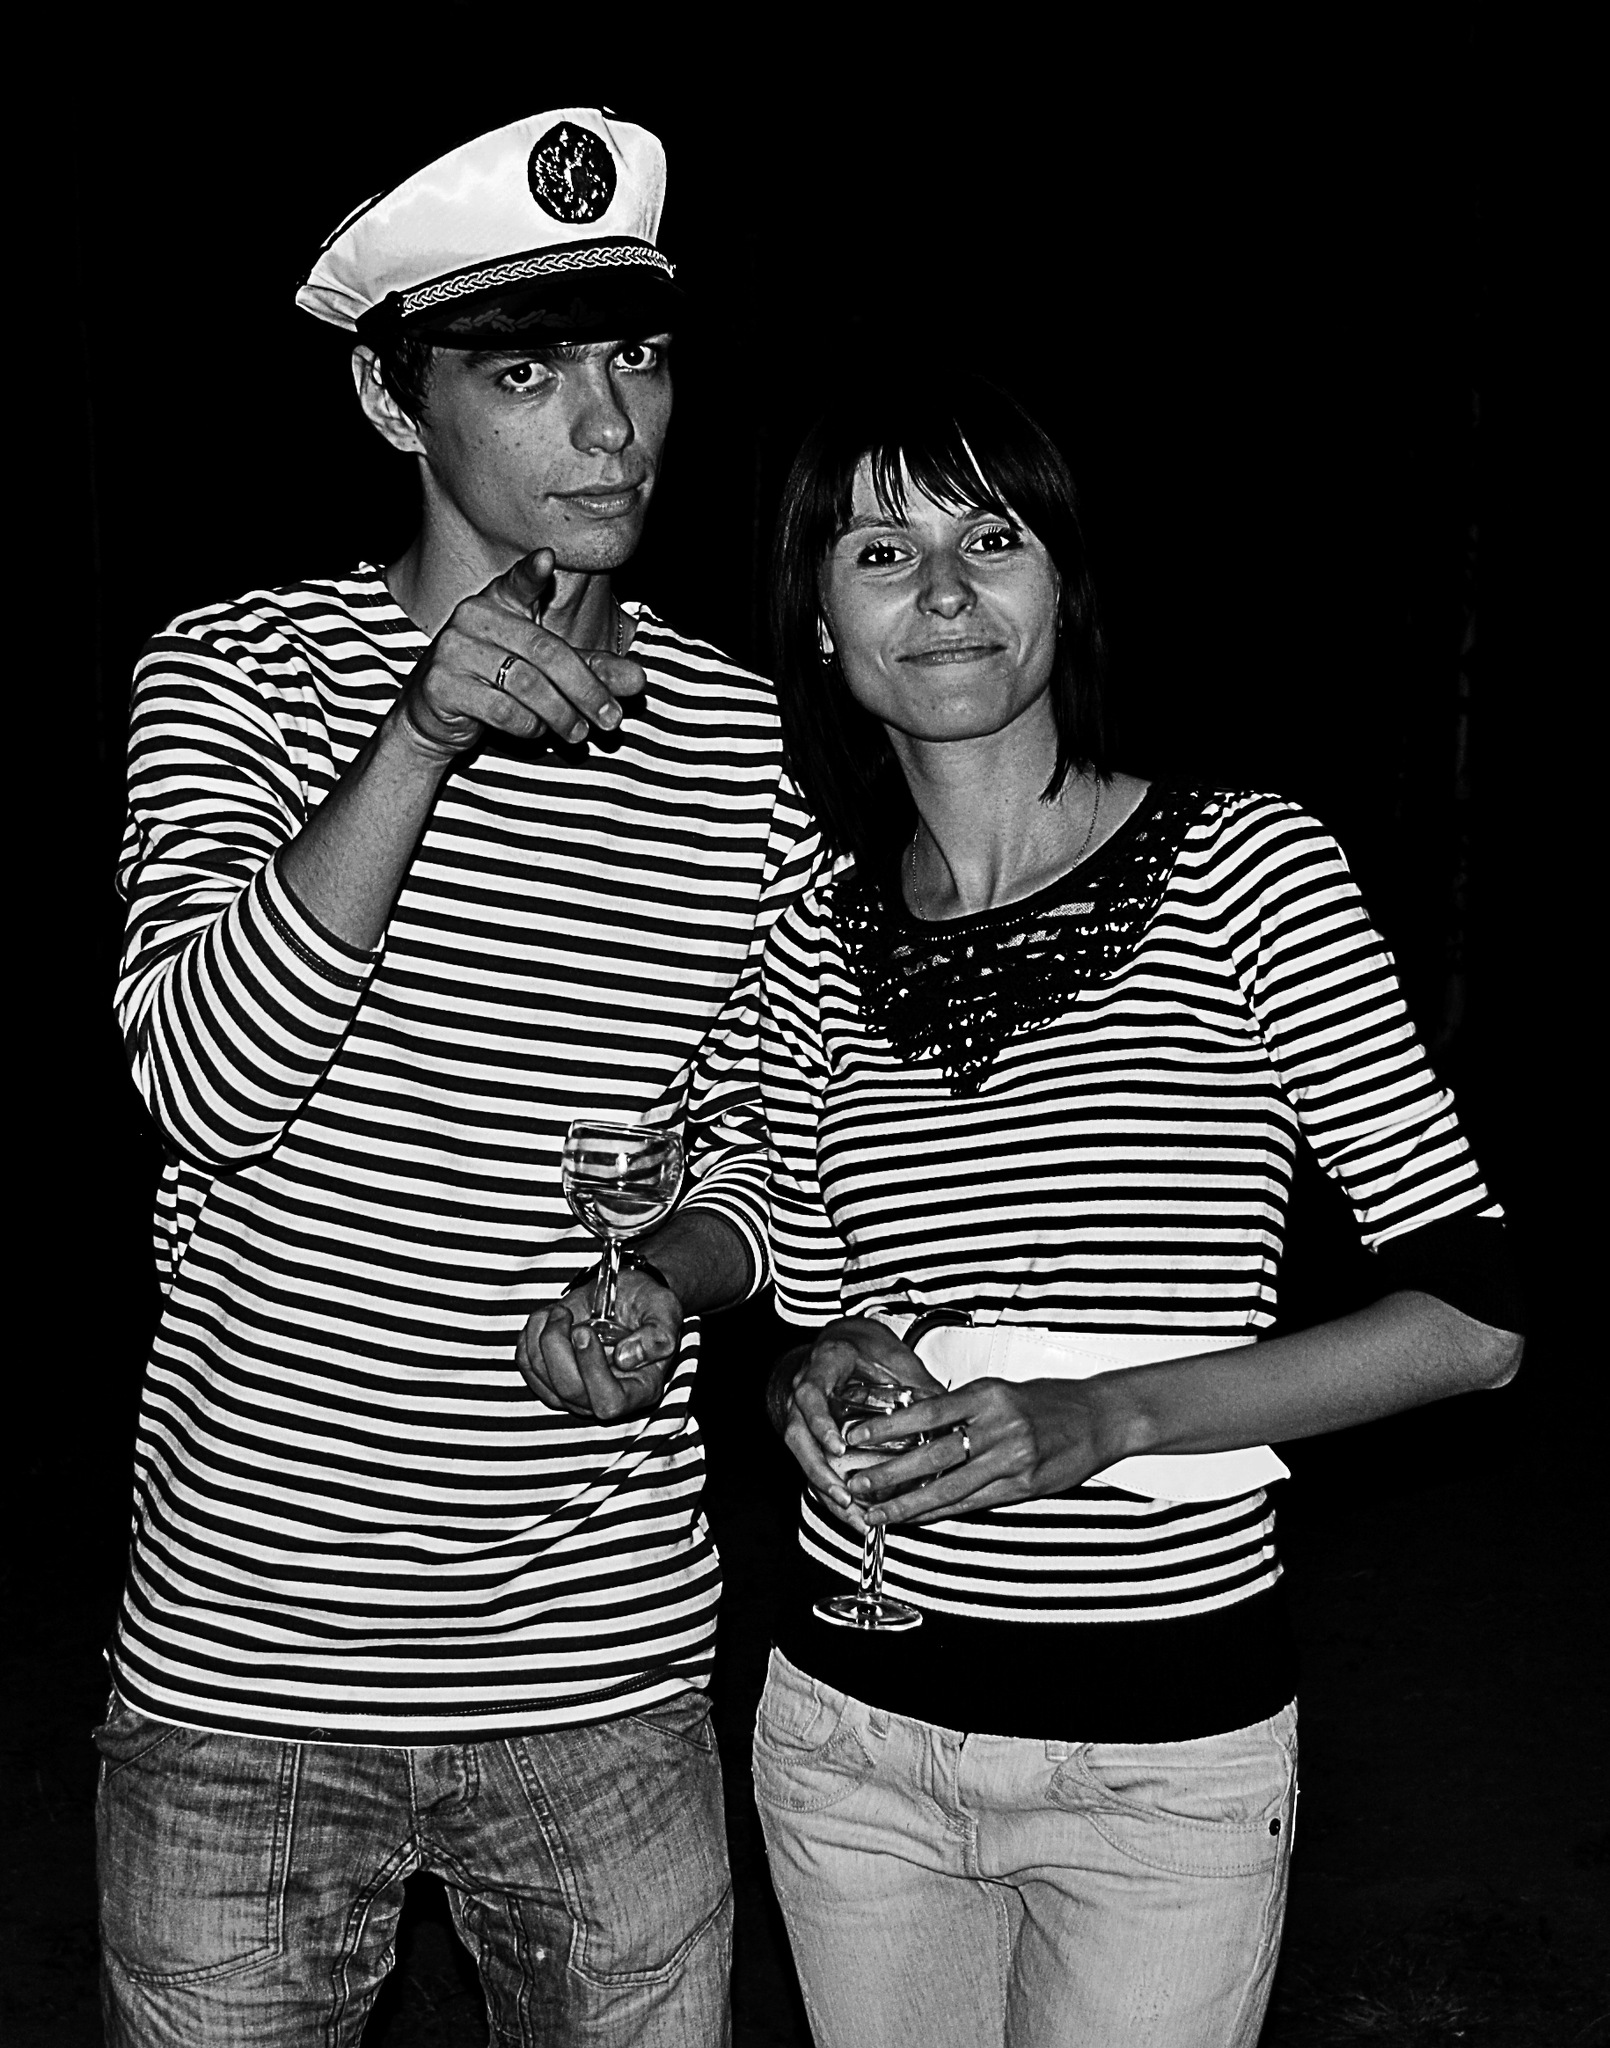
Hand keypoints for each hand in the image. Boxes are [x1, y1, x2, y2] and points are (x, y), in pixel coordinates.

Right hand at [396, 548, 647, 757]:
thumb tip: (639, 680)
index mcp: (498, 603)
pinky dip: (529, 727)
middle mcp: (473, 618)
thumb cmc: (496, 686)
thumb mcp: (545, 674)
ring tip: (577, 733)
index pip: (517, 583)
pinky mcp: (442, 685)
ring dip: (561, 715)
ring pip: (526, 684)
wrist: (434, 719)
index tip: (547, 559)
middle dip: (587, 690)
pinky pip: (502, 710)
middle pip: (546, 651)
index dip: (532, 574)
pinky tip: (536, 732)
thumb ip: (591, 671)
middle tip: (611, 720)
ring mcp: (453, 650)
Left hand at [516, 1266, 682, 1421]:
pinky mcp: (550, 1378)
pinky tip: (549, 1319)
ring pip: (543, 1380)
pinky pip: (527, 1366)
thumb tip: (625, 1359)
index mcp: (640, 1388)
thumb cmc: (648, 1304)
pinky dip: (529, 1338)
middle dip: (558, 1349)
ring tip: (562, 1312)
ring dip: (543, 1338)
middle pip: (570, 1393)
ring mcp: (575, 1391)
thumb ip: (658, 1336)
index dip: (592, 1370)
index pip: (610, 1402)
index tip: (586, 1331)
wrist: (626, 1295)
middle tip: (566, 1316)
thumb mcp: (665, 1309)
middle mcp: (605, 1397)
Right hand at [778, 1318, 948, 1531]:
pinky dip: (828, 1487)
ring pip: (800, 1454)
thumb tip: (950, 1414)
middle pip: (797, 1434)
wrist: (842, 1343)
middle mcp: (804, 1390)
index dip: (821, 1423)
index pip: (811, 1394)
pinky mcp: (808, 1432)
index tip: (839, 1447)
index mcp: (824, 1365)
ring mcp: (800, 1412)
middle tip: (844, 1494)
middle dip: (818, 1469)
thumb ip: (917, 1382)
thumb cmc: (866, 1347)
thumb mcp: (894, 1356)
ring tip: (850, 1511)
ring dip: (822, 1485)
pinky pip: (811, 1461)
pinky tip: (850, 1511)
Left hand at [847, 1375, 1118, 1525]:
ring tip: (877, 1513)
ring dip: (908, 1504)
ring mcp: (1012, 1460)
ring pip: (949, 1487)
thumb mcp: (1001, 1390)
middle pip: (932, 1455)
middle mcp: (998, 1428)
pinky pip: (972, 1503)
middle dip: (889, 1474)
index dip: (889, 1427)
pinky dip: (940, 1511)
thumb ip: (962, 1407)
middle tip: (856, 1484)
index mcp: (988, 1396)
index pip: (927, 1412)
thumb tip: (914, 1420)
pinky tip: (916, 1518)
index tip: (858, 1437)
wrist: (1100, 1417)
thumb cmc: (1049, 1400)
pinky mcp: (1023, 1486)